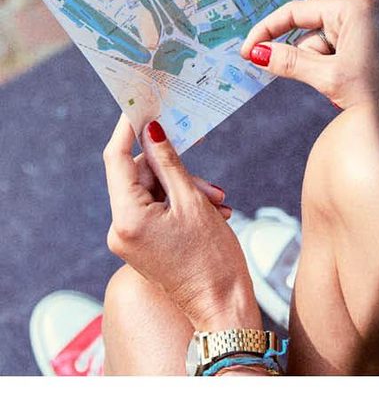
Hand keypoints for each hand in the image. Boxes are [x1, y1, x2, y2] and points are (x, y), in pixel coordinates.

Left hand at [103, 117, 257, 333]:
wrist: (223, 308)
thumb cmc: (214, 261)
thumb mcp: (194, 203)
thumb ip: (170, 163)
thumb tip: (152, 130)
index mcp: (127, 218)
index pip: (116, 160)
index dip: (128, 131)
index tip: (141, 109)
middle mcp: (119, 230)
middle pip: (138, 179)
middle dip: (174, 172)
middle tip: (210, 182)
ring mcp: (128, 241)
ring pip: (151, 196)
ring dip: (183, 192)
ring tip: (218, 204)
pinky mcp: (141, 248)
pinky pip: (155, 214)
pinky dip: (180, 208)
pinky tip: (210, 214)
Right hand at [241, 0, 377, 109]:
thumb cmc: (378, 93)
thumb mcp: (329, 76)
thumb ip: (290, 62)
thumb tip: (258, 54)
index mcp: (352, 8)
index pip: (295, 12)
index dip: (267, 31)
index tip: (249, 51)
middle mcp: (359, 13)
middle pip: (309, 33)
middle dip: (307, 61)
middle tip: (318, 80)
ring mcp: (363, 30)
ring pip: (320, 48)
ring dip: (321, 71)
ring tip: (342, 89)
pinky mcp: (365, 47)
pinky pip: (334, 56)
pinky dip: (332, 74)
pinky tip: (348, 89)